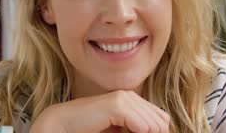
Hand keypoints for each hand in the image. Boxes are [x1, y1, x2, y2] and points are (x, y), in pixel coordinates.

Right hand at [29, 90, 169, 132]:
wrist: (63, 125)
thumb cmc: (88, 130)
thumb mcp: (118, 131)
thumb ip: (136, 129)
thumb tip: (159, 132)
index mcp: (132, 101)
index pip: (162, 119)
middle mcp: (130, 96)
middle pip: (161, 122)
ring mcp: (124, 98)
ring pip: (154, 126)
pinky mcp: (116, 105)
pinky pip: (142, 126)